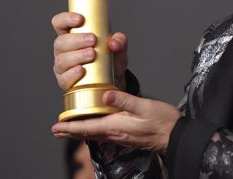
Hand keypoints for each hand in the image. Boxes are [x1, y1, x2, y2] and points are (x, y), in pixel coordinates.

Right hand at [52, 12, 128, 90]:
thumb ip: (120, 41)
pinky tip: (82, 70)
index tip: (80, 19)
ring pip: (62, 59)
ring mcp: (63, 66)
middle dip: (76, 40)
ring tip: (92, 54)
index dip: (66, 19)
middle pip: (60, 42)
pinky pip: (64, 78)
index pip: (60, 23)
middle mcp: (63, 50)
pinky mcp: (65, 81)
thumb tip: (114, 43)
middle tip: (93, 40)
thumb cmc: (110, 59)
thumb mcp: (118, 48)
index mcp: (72, 35)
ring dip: (77, 56)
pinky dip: (72, 73)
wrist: (113, 81)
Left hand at [52, 90, 180, 152]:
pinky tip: (95, 126)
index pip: (87, 127)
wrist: (176, 136)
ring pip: (95, 134)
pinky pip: (104, 134)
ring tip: (70, 128)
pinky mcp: (127, 136)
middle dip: (71, 131)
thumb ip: (124, 100)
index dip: (70, 127)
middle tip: (56, 130)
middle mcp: (115, 133)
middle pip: (87, 133)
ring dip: (81, 131)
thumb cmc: (162, 121)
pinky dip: (94, 130)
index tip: (56, 126)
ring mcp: (121, 136)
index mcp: (116, 126)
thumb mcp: (144, 106)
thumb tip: (105, 95)